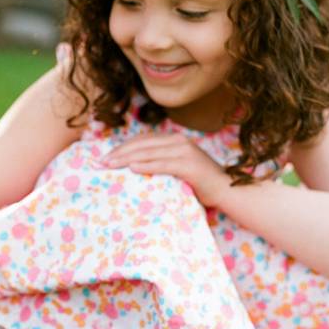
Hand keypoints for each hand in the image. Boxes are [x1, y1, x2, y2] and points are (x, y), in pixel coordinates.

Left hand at [100, 133, 231, 206]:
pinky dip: (146, 166)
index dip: (122, 147)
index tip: (106, 156)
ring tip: (110, 165)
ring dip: (126, 159)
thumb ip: (159, 161)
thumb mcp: (176, 167)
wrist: (227, 189)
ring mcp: (185, 152)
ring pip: (149, 153)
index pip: (142, 140)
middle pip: (142, 145)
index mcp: (174, 139)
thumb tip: (131, 167)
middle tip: (101, 162)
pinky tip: (131, 168)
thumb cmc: (199, 182)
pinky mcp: (189, 165)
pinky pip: (162, 164)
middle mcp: (179, 141)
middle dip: (119, 153)